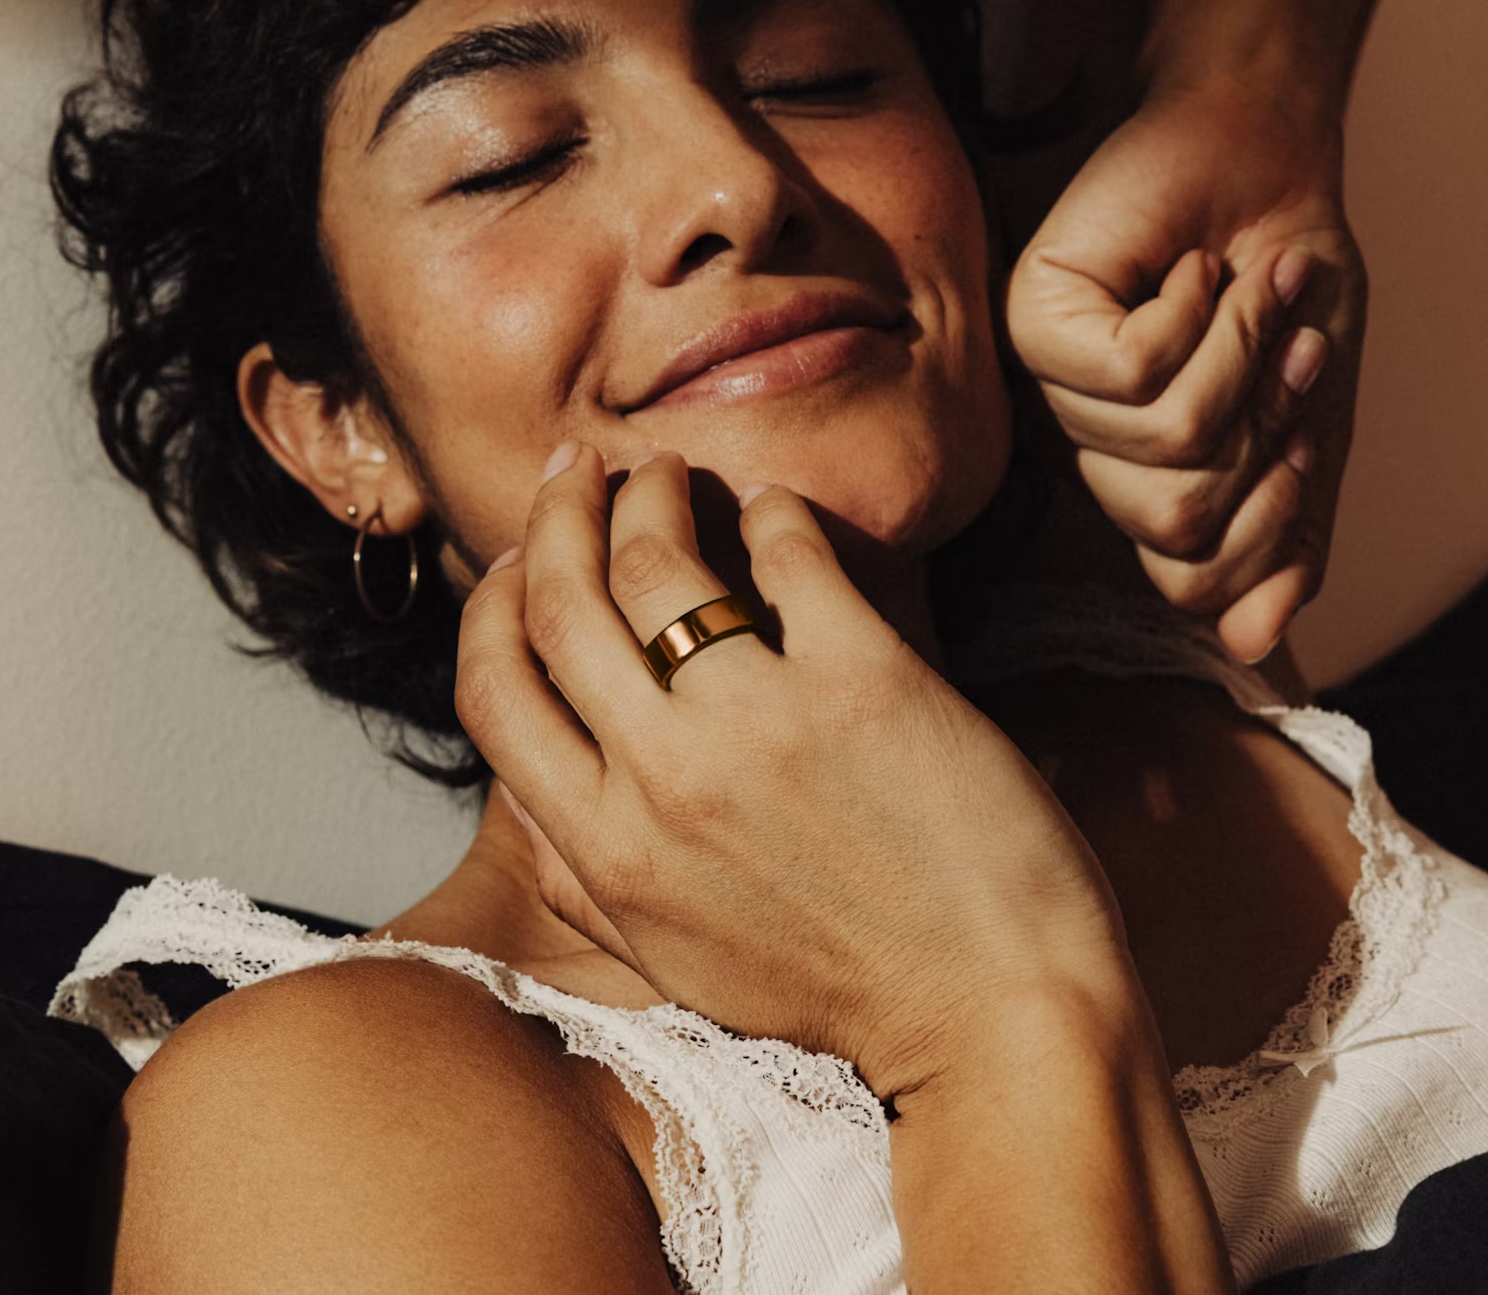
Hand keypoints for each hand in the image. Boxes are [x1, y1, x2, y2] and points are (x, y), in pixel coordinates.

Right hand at [455, 445, 1132, 1100]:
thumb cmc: (843, 993)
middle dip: (557, 514)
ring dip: (650, 494)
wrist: (997, 1017)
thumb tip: (522, 795)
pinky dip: (769, 510)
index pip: (493, 693)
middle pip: (560, 601)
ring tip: (667, 474)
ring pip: (655, 560)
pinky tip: (772, 506)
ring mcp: (761, 724)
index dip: (490, 606)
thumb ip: (584, 881)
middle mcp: (664, 780)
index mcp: (608, 853)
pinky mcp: (864, 680)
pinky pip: (787, 553)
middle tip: (580, 470)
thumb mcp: (676, 959)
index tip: (520, 560)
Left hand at [1004, 74, 1365, 661]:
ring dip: (1241, 357)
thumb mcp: (1310, 419)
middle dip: (1264, 428)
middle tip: (1285, 344)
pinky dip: (1201, 316)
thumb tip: (1249, 650)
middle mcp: (1086, 450)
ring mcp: (1050, 390)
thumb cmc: (1284, 276)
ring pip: (1163, 444)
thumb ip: (1288, 534)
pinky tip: (1194, 268)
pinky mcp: (1033, 322)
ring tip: (1244, 289)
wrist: (1269, 150)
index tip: (1310, 427)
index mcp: (1142, 484)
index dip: (1274, 518)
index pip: (1194, 581)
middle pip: (1180, 523)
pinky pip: (1132, 374)